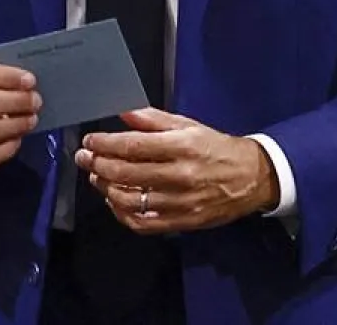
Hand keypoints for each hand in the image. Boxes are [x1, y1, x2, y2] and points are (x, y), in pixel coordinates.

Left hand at [75, 109, 279, 234]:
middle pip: (126, 174)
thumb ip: (154, 119)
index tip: (90, 141)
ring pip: (130, 201)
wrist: (251, 177)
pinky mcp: (181, 222)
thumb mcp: (189, 125)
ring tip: (98, 177)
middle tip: (85, 157)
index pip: (133, 146)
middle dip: (98, 164)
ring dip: (106, 189)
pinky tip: (115, 201)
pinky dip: (122, 214)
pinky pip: (142, 223)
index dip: (106, 143)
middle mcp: (180, 175)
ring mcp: (180, 203)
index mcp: (183, 146)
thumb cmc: (217, 148)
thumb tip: (123, 112)